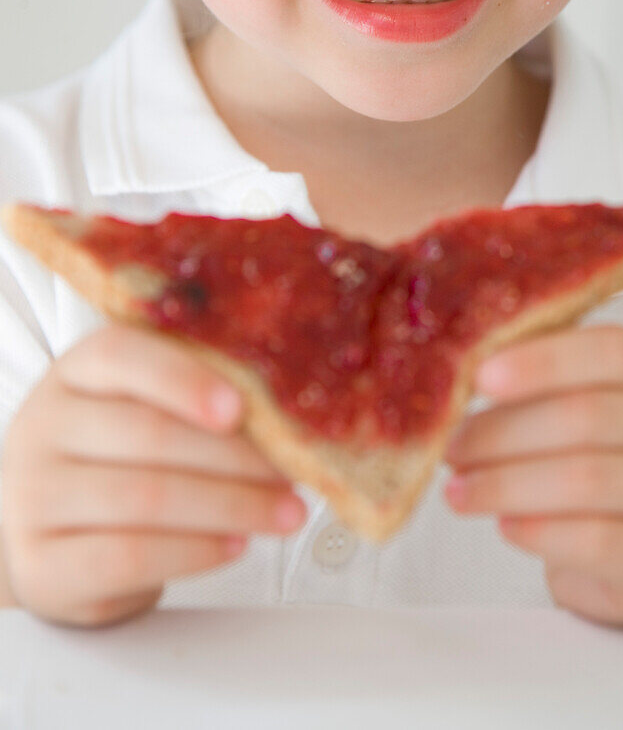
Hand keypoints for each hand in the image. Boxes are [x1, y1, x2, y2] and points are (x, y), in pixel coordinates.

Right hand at [1, 323, 305, 628]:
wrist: (53, 531)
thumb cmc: (119, 456)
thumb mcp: (143, 407)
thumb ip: (197, 393)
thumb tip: (281, 410)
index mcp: (76, 370)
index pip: (121, 355)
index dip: (184, 379)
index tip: (239, 407)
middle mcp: (44, 425)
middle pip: (147, 434)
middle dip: (233, 456)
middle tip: (291, 472)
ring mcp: (33, 497)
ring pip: (146, 498)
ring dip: (231, 507)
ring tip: (285, 513)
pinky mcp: (43, 565)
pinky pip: (129, 557)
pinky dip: (195, 552)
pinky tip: (236, 544)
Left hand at [444, 324, 622, 626]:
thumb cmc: (604, 464)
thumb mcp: (581, 406)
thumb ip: (538, 385)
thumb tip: (458, 379)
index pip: (613, 350)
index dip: (543, 361)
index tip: (481, 376)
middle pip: (591, 416)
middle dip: (505, 432)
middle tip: (453, 448)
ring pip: (589, 479)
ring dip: (507, 484)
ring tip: (461, 491)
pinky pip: (600, 541)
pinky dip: (539, 531)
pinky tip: (505, 525)